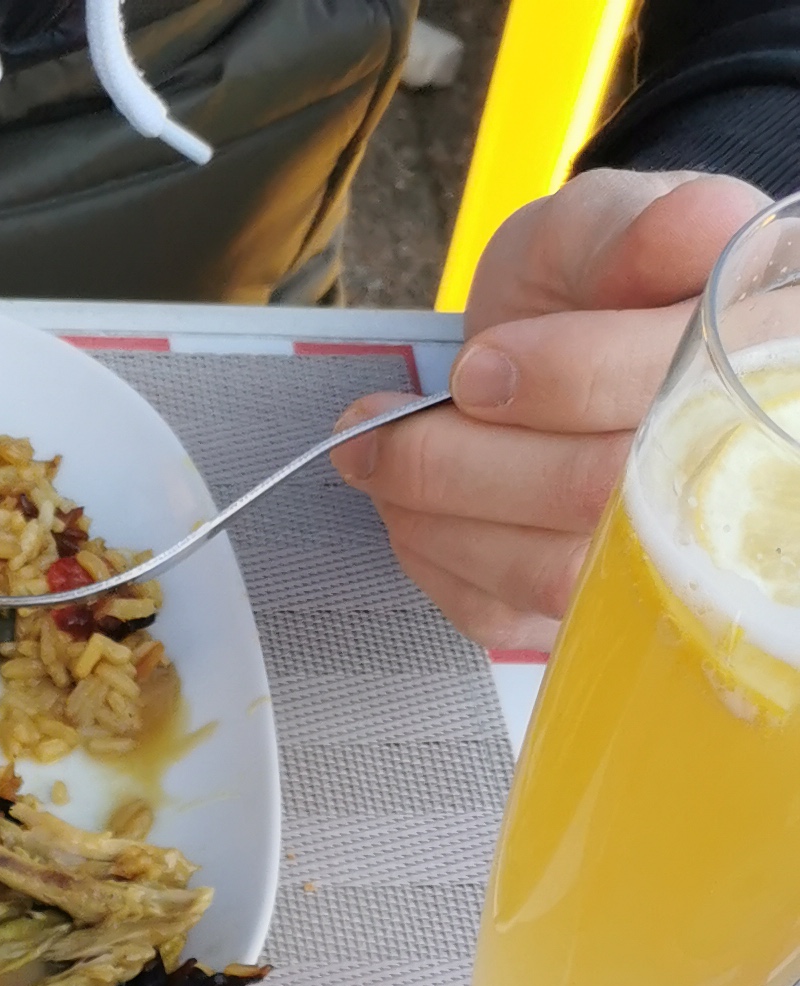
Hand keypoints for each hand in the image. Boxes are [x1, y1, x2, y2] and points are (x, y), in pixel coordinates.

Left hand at [329, 169, 764, 649]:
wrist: (571, 333)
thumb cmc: (598, 275)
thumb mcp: (611, 222)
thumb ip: (639, 230)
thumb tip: (701, 224)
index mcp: (754, 368)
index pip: (668, 398)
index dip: (562, 382)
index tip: (475, 366)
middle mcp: (725, 478)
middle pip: (594, 497)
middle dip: (462, 462)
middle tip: (377, 423)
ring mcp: (659, 562)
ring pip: (545, 572)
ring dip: (436, 517)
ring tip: (380, 460)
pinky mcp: (589, 611)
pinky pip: (505, 616)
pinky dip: (436, 562)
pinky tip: (411, 510)